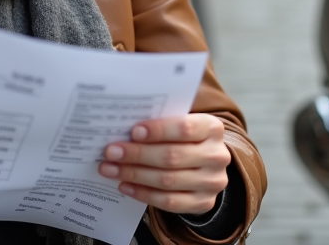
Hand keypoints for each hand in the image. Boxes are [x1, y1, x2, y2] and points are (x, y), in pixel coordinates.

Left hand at [98, 114, 231, 214]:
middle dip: (137, 154)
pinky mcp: (203, 203)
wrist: (207, 168)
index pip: (185, 128)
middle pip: (172, 156)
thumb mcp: (182, 125)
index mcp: (212, 128)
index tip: (133, 132)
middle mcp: (216, 155)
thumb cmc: (187, 141)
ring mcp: (212, 182)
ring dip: (134, 175)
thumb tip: (124, 127)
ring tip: (111, 169)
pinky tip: (125, 186)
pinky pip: (169, 201)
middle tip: (111, 152)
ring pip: (167, 180)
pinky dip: (143, 194)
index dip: (158, 130)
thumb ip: (162, 125)